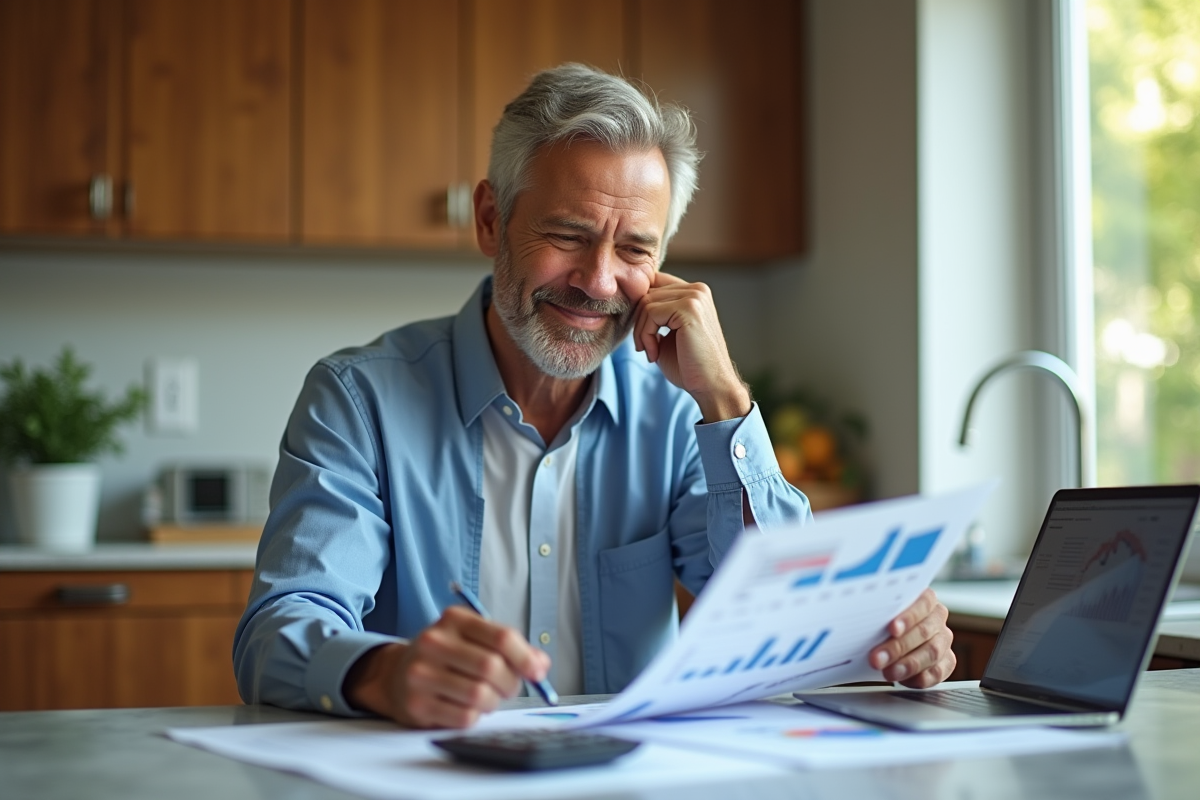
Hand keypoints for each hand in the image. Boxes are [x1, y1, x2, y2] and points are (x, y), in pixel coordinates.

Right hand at [343, 606, 550, 728]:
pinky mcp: (417, 704)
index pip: (501, 637)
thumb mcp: (475, 640)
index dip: (526, 658)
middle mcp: (434, 641)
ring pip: (480, 695)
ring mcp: (422, 673)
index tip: (538, 672)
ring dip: (493, 702)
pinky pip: (464, 717)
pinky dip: (475, 716)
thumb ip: (511, 648)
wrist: (397, 674)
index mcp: (454, 619)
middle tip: (509, 688)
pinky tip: (466, 707)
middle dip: (510, 683)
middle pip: (492, 667)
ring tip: (487, 697)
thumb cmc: (448, 657)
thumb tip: (541, 665)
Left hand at [632, 271, 750, 421]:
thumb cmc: (689, 365)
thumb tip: (629, 300)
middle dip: (639, 323)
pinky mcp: (689, 308)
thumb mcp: (668, 333)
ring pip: (646, 302)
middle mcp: (697, 289)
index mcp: (694, 293)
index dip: (641, 308)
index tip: (642, 334)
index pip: (654, 283)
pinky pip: (651, 313)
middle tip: (645, 348)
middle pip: (647, 292)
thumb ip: (655, 314)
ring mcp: (695, 297)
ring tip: (651, 352)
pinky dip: (646, 336)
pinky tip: (654, 353)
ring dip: (641, 331)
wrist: (711, 386)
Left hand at [869, 588, 955, 687]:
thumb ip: (877, 615)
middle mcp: (936, 618)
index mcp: (924, 599)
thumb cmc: (883, 622)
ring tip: (888, 672)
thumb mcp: (879, 614)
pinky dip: (920, 677)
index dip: (908, 617)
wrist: (889, 638)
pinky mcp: (947, 661)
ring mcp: (943, 640)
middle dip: (898, 647)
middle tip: (877, 658)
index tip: (892, 629)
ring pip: (932, 653)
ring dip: (908, 665)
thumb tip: (858, 621)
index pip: (923, 603)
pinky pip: (938, 672)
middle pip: (923, 632)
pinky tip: (904, 680)